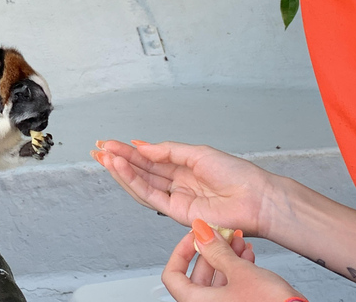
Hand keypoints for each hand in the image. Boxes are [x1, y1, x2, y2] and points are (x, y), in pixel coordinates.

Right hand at [92, 140, 278, 236]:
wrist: (256, 198)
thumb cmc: (238, 176)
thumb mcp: (198, 153)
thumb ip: (168, 151)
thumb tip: (143, 146)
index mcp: (184, 168)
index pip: (150, 159)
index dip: (129, 151)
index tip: (110, 143)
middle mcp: (177, 184)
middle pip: (141, 171)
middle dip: (119, 160)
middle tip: (99, 149)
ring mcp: (176, 198)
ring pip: (141, 184)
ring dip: (121, 171)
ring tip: (105, 157)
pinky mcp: (176, 212)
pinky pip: (150, 196)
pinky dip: (133, 182)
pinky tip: (121, 169)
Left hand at [162, 219, 302, 301]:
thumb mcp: (240, 272)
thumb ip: (217, 251)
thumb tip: (201, 234)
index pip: (172, 276)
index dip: (181, 252)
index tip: (194, 237)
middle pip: (197, 276)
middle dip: (210, 251)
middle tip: (219, 235)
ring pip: (217, 281)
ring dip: (226, 258)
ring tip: (238, 241)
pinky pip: (232, 288)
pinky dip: (238, 271)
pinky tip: (248, 256)